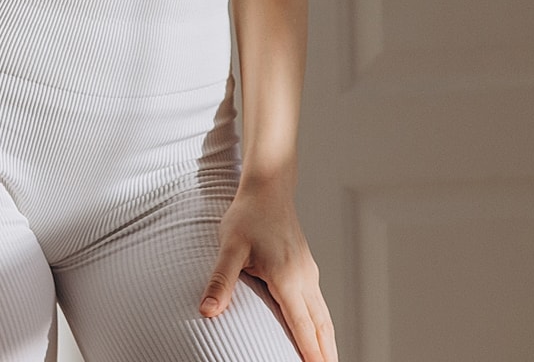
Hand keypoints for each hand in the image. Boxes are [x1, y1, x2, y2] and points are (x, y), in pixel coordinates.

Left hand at [200, 184, 337, 361]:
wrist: (268, 188)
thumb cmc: (247, 216)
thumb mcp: (230, 247)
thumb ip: (220, 280)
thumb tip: (207, 311)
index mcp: (287, 278)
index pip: (303, 326)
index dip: (310, 352)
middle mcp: (304, 278)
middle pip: (320, 326)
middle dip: (325, 353)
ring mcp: (308, 273)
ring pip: (323, 316)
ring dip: (327, 341)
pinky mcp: (306, 268)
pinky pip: (318, 304)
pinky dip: (322, 324)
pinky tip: (318, 332)